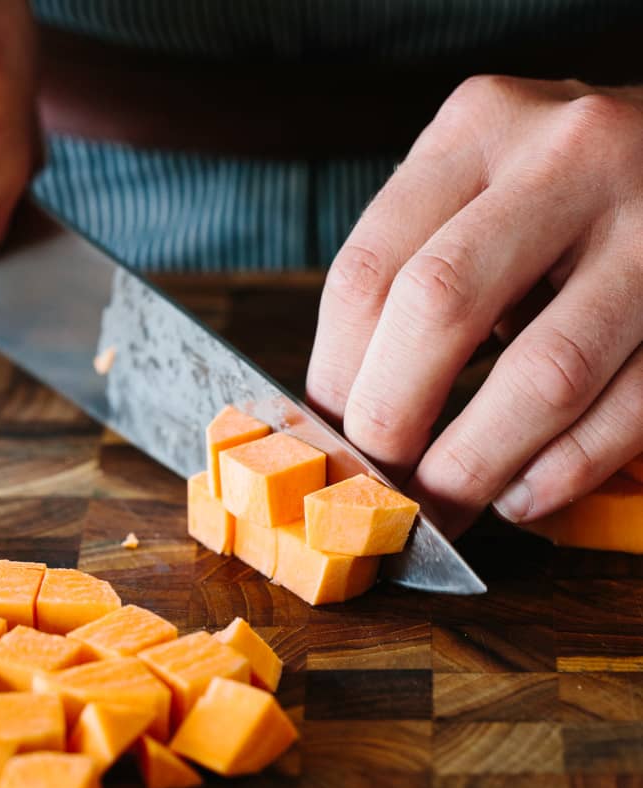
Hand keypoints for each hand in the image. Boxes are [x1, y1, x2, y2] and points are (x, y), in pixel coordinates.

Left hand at [306, 75, 642, 538]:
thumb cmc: (563, 189)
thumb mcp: (482, 189)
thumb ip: (417, 272)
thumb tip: (347, 412)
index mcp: (479, 127)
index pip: (369, 270)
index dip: (335, 378)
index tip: (330, 441)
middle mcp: (567, 159)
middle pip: (441, 307)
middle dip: (393, 421)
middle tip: (380, 485)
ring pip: (546, 373)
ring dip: (478, 462)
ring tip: (445, 504)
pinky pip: (629, 407)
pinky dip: (563, 469)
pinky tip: (522, 495)